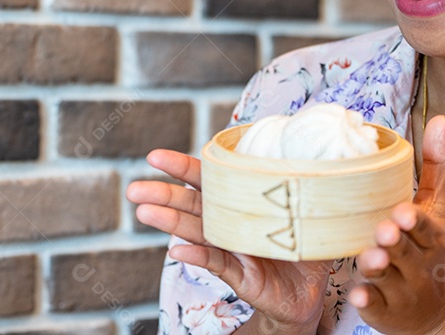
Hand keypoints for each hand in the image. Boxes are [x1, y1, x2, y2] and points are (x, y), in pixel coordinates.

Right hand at [126, 149, 330, 333]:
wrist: (309, 292)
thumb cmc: (302, 246)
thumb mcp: (302, 211)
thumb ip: (293, 185)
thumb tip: (303, 151)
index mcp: (239, 203)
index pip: (207, 180)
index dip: (182, 167)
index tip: (154, 157)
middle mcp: (229, 224)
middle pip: (192, 205)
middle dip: (163, 195)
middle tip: (134, 190)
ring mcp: (232, 249)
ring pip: (198, 232)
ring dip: (171, 222)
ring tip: (145, 213)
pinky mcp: (242, 275)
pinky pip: (218, 263)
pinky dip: (197, 257)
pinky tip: (177, 250)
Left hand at [349, 115, 444, 334]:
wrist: (435, 313)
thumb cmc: (427, 249)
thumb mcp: (436, 209)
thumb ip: (435, 167)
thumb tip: (440, 119)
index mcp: (430, 236)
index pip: (424, 226)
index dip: (415, 220)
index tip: (402, 211)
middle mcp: (419, 263)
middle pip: (405, 251)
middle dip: (395, 242)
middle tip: (384, 230)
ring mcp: (403, 288)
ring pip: (388, 277)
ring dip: (378, 267)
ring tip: (367, 258)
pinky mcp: (386, 310)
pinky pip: (376, 305)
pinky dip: (368, 300)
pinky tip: (358, 294)